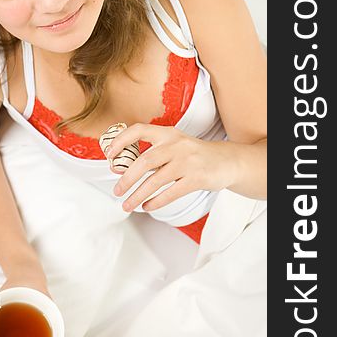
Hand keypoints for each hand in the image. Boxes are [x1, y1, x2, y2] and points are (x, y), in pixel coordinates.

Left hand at [107, 123, 238, 211]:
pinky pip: (170, 193)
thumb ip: (153, 153)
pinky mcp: (197, 178)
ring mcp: (187, 162)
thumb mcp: (174, 146)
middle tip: (117, 191)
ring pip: (155, 181)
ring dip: (137, 195)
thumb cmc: (193, 155)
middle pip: (144, 162)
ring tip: (127, 205)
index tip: (109, 154)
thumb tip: (122, 169)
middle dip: (127, 179)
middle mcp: (176, 144)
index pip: (139, 130)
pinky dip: (155, 202)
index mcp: (167, 133)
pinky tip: (147, 207)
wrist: (226, 161)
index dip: (121, 140)